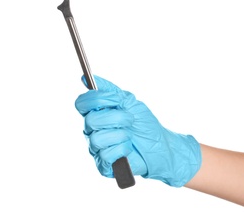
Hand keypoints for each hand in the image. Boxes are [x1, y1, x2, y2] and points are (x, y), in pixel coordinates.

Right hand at [75, 75, 201, 186]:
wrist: (161, 147)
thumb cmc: (144, 125)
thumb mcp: (129, 101)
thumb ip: (108, 90)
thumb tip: (86, 78)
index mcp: (95, 113)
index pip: (82, 103)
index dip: (97, 100)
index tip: (115, 100)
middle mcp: (92, 130)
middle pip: (90, 120)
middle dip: (116, 118)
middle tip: (130, 120)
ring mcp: (96, 148)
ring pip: (98, 139)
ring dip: (121, 135)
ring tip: (130, 136)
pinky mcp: (103, 164)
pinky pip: (105, 155)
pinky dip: (122, 149)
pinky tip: (128, 149)